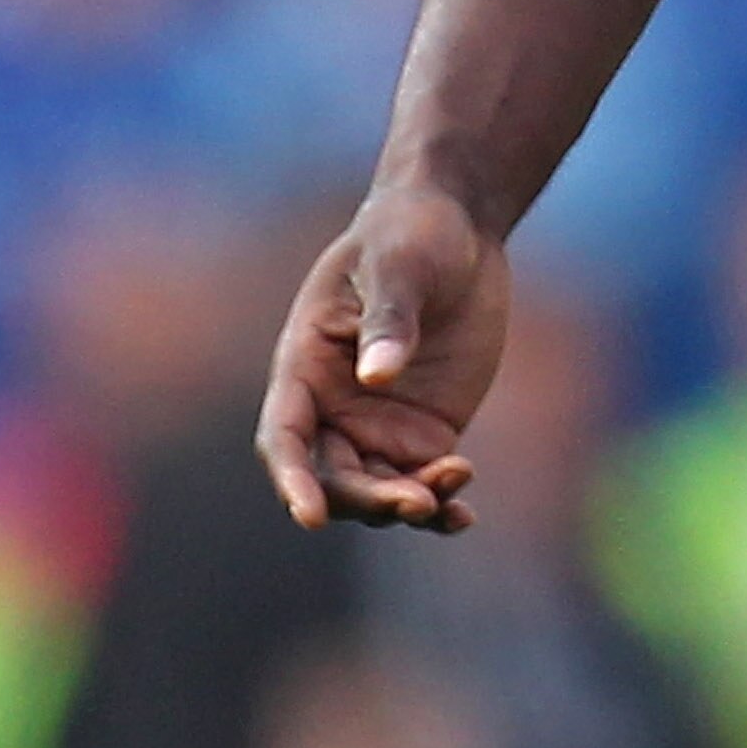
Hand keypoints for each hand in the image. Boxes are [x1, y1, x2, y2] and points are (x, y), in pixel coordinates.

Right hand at [257, 180, 512, 530]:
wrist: (457, 230)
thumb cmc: (411, 234)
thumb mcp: (399, 265)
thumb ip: (389, 318)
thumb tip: (378, 376)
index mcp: (304, 366)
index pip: (285, 437)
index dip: (292, 479)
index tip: (308, 516)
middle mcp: (333, 407)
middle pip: (333, 478)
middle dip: (368, 499)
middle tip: (416, 500)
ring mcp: (378, 425)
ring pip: (378, 491)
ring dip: (410, 503)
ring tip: (455, 481)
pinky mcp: (424, 432)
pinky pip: (422, 483)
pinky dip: (439, 506)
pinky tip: (462, 517)